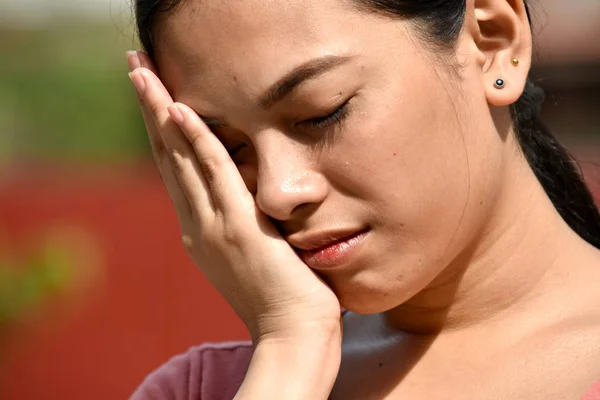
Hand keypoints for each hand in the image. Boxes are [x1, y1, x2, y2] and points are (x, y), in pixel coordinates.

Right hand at [126, 52, 341, 343]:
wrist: (293, 332)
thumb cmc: (284, 295)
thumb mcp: (256, 252)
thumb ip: (245, 223)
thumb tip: (250, 198)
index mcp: (202, 229)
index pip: (178, 169)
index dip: (164, 131)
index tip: (157, 98)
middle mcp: (198, 223)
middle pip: (168, 155)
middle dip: (151, 109)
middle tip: (136, 69)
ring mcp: (214, 224)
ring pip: (180, 157)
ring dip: (160, 111)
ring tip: (143, 73)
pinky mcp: (239, 225)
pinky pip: (214, 173)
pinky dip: (195, 140)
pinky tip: (179, 110)